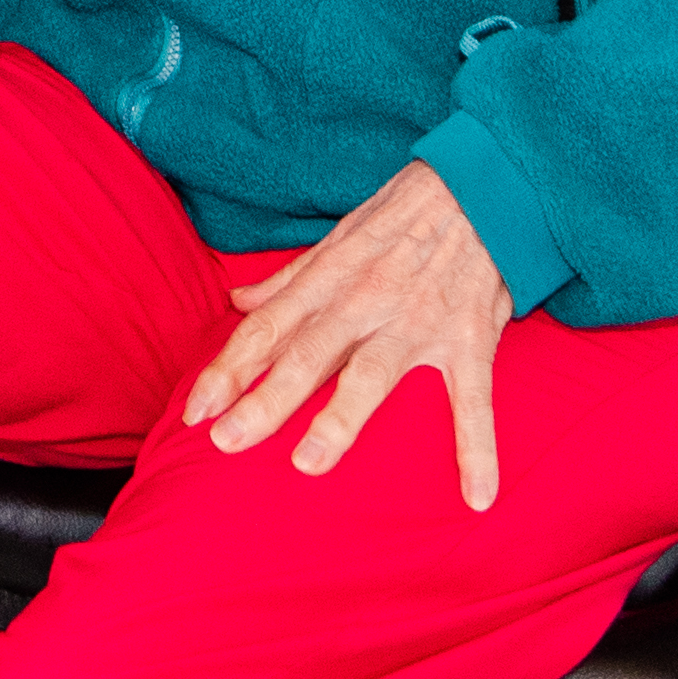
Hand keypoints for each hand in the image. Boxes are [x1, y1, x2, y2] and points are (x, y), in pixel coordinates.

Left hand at [182, 160, 511, 509]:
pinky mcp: (470, 339)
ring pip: (371, 376)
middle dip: (264, 400)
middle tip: (225, 442)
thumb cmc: (403, 216)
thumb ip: (289, 279)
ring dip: (340, 419)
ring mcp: (418, 323)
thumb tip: (238, 302)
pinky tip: (477, 494)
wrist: (481, 184)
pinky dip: (478, 446)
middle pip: (305, 356)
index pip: (266, 328)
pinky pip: (473, 399)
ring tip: (308, 464)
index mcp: (329, 280)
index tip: (195, 409)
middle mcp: (365, 302)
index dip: (228, 369)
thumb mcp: (339, 237)